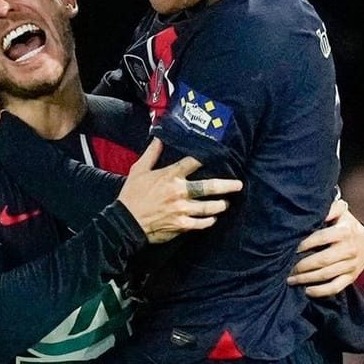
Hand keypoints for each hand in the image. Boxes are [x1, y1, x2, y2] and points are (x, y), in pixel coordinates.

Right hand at [116, 140, 240, 243]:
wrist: (125, 222)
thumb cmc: (131, 195)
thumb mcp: (138, 170)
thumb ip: (151, 154)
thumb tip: (159, 138)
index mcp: (170, 176)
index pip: (194, 162)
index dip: (207, 157)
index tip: (220, 155)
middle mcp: (179, 192)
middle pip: (209, 187)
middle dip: (227, 186)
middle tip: (238, 185)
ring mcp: (182, 210)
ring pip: (208, 207)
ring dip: (220, 205)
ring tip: (225, 203)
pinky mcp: (181, 225)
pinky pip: (200, 223)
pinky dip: (208, 221)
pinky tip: (213, 219)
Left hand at [288, 196, 363, 296]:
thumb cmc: (344, 226)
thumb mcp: (340, 214)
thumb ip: (330, 209)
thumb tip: (316, 206)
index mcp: (346, 231)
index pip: (322, 238)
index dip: (305, 244)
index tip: (292, 248)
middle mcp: (350, 249)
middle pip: (322, 260)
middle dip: (302, 265)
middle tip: (286, 267)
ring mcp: (351, 265)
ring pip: (326, 275)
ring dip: (305, 279)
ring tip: (289, 279)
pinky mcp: (351, 278)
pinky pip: (335, 287)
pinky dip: (320, 291)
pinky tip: (306, 291)